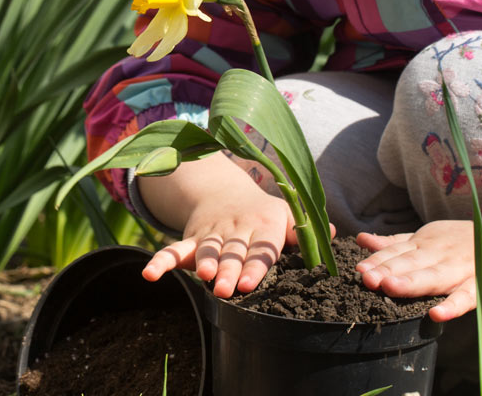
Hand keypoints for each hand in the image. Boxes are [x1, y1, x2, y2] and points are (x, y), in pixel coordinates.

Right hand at [137, 152, 333, 297]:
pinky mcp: (191, 239)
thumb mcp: (286, 214)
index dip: (256, 265)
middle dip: (229, 269)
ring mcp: (211, 233)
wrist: (224, 192)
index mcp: (263, 224)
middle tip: (225, 289)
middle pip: (233, 251)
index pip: (261, 247)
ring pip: (207, 250)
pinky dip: (160, 261)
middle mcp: (235, 228)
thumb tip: (332, 234)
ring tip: (202, 278)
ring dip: (204, 263)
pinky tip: (150, 275)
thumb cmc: (263, 213)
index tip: (252, 284)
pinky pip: (173, 249)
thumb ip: (304, 229)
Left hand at [355, 208, 481, 321]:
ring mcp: (460, 270)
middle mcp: (439, 255)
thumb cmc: (463, 242)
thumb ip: (396, 242)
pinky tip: (437, 315)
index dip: (377, 260)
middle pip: (410, 263)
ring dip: (411, 283)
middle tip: (364, 277)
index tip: (357, 268)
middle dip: (387, 270)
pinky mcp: (481, 286)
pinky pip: (465, 298)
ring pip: (433, 277)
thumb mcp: (428, 236)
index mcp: (425, 243)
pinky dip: (452, 307)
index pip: (397, 251)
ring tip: (389, 288)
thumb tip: (361, 240)